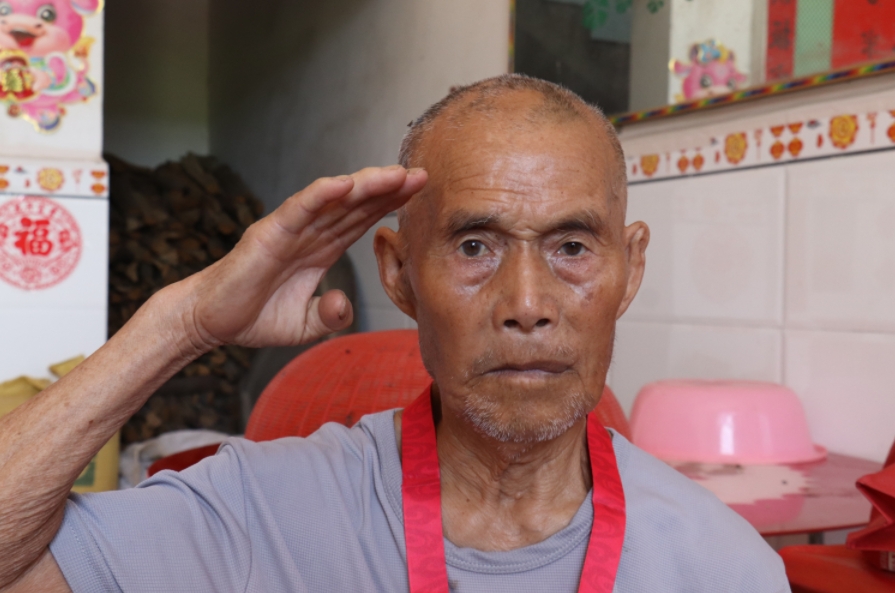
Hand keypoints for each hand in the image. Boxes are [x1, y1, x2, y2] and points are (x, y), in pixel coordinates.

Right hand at [176, 165, 425, 350]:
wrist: (211, 321)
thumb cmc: (253, 316)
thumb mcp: (304, 326)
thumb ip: (329, 317)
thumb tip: (344, 305)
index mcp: (320, 249)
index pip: (361, 220)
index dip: (389, 205)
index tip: (419, 192)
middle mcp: (309, 233)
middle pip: (355, 205)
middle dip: (389, 189)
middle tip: (422, 175)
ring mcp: (290, 229)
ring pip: (333, 200)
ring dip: (365, 185)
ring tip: (396, 174)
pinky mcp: (269, 232)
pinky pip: (299, 208)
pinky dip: (321, 194)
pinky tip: (345, 183)